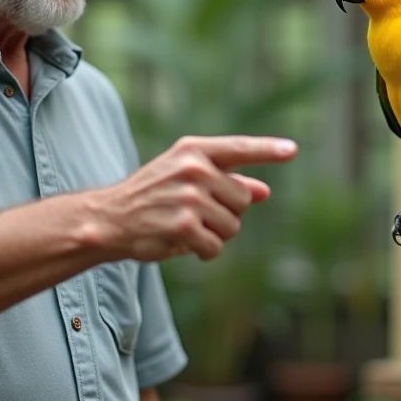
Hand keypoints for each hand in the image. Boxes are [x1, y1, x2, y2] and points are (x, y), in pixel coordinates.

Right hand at [87, 135, 296, 261]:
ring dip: (215, 234)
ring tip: (187, 228)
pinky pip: (216, 246)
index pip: (238, 148)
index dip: (267, 150)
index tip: (292, 150)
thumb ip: (226, 182)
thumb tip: (265, 190)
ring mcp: (188, 197)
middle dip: (227, 212)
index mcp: (193, 150)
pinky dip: (204, 251)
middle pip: (243, 198)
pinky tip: (184, 244)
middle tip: (196, 214)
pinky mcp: (184, 225)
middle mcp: (193, 169)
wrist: (109, 219)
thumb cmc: (151, 197)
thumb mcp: (185, 179)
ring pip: (232, 225)